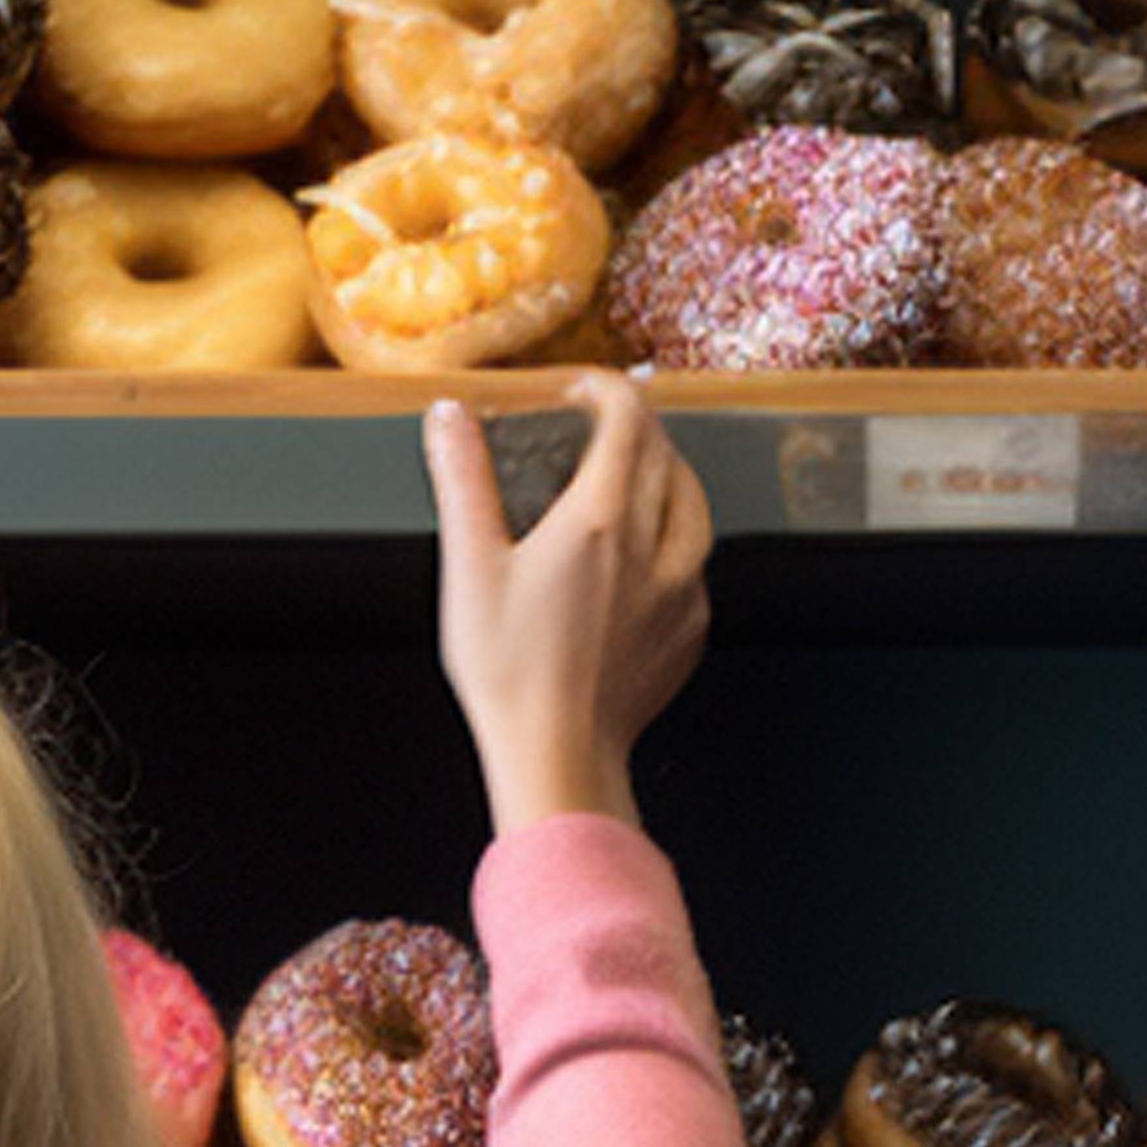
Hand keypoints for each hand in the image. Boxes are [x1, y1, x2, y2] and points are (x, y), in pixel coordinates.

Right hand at [426, 367, 712, 837]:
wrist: (559, 757)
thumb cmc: (509, 672)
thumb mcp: (468, 567)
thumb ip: (462, 480)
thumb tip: (450, 416)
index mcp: (599, 517)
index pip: (626, 419)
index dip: (604, 389)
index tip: (577, 389)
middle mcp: (653, 543)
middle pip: (664, 454)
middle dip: (633, 428)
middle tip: (595, 430)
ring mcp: (680, 589)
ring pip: (694, 505)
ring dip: (668, 476)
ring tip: (635, 479)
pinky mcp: (689, 631)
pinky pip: (697, 564)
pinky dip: (676, 541)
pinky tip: (645, 557)